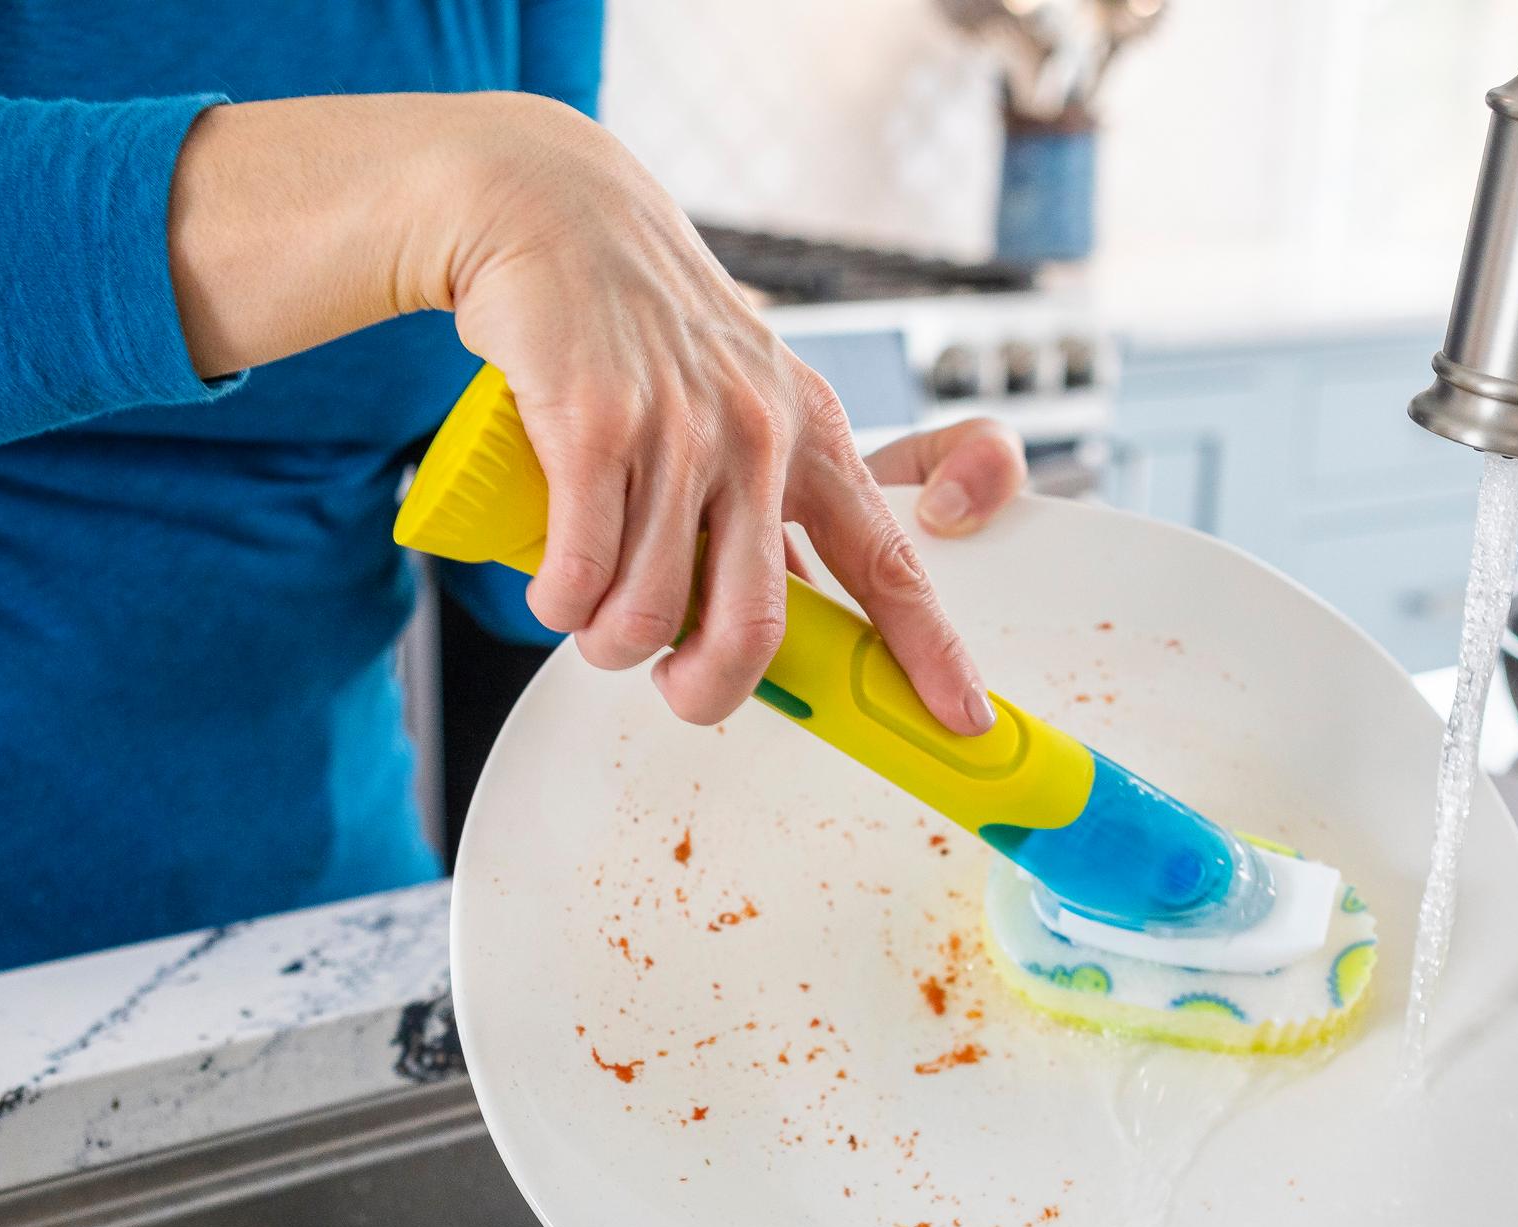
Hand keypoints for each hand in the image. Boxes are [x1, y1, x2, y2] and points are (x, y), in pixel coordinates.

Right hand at [167, 94, 997, 734]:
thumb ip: (771, 504)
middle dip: (705, 691)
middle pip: (755, 630)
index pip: (891, 563)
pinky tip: (554, 585)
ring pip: (650, 614)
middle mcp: (760, 435)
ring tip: (592, 613)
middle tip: (676, 688)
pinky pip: (581, 572)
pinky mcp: (595, 423)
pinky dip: (558, 604)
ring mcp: (679, 428)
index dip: (931, 652)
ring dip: (609, 643)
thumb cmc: (647, 328)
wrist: (558, 216)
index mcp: (814, 438)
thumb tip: (776, 619)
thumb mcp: (745, 399)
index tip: (963, 720)